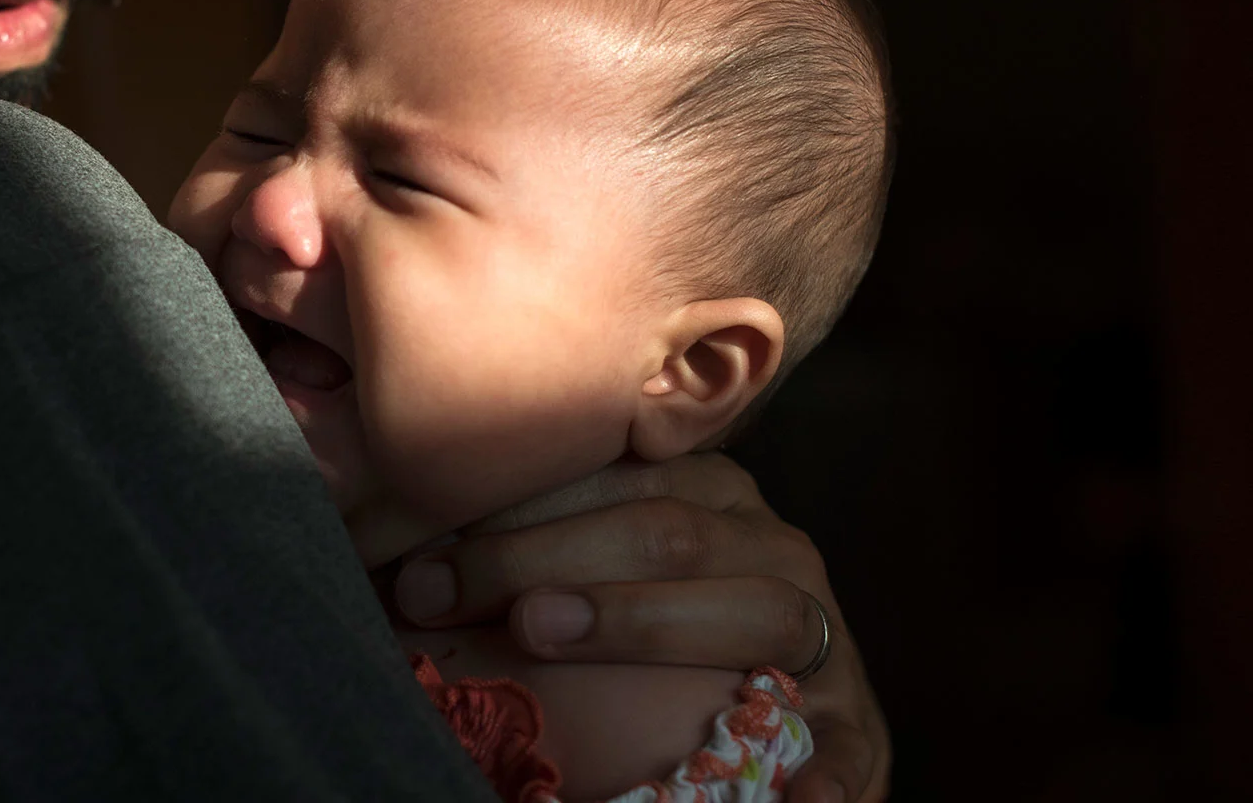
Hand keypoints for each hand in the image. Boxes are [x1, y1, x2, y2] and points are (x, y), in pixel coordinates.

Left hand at [388, 453, 889, 802]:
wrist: (787, 700)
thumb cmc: (666, 638)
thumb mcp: (613, 576)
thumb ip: (536, 558)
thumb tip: (395, 565)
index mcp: (714, 496)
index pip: (609, 481)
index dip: (506, 513)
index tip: (410, 560)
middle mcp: (775, 547)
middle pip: (662, 531)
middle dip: (538, 557)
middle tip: (440, 591)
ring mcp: (824, 636)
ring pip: (746, 604)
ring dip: (639, 616)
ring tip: (541, 631)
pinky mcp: (856, 730)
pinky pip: (845, 752)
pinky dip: (820, 776)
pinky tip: (779, 799)